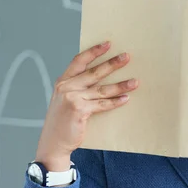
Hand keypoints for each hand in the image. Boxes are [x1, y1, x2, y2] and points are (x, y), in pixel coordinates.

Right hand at [35, 41, 138, 161]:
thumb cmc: (62, 121)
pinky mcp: (80, 110)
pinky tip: (126, 98)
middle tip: (127, 57)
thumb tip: (101, 79)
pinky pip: (102, 104)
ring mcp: (72, 98)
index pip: (79, 61)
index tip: (108, 44)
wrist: (53, 142)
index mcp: (63, 81)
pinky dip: (115, 102)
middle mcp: (67, 87)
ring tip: (135, 82)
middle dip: (112, 64)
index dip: (94, 51)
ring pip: (102, 89)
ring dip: (121, 85)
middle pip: (94, 72)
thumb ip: (77, 87)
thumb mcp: (64, 99)